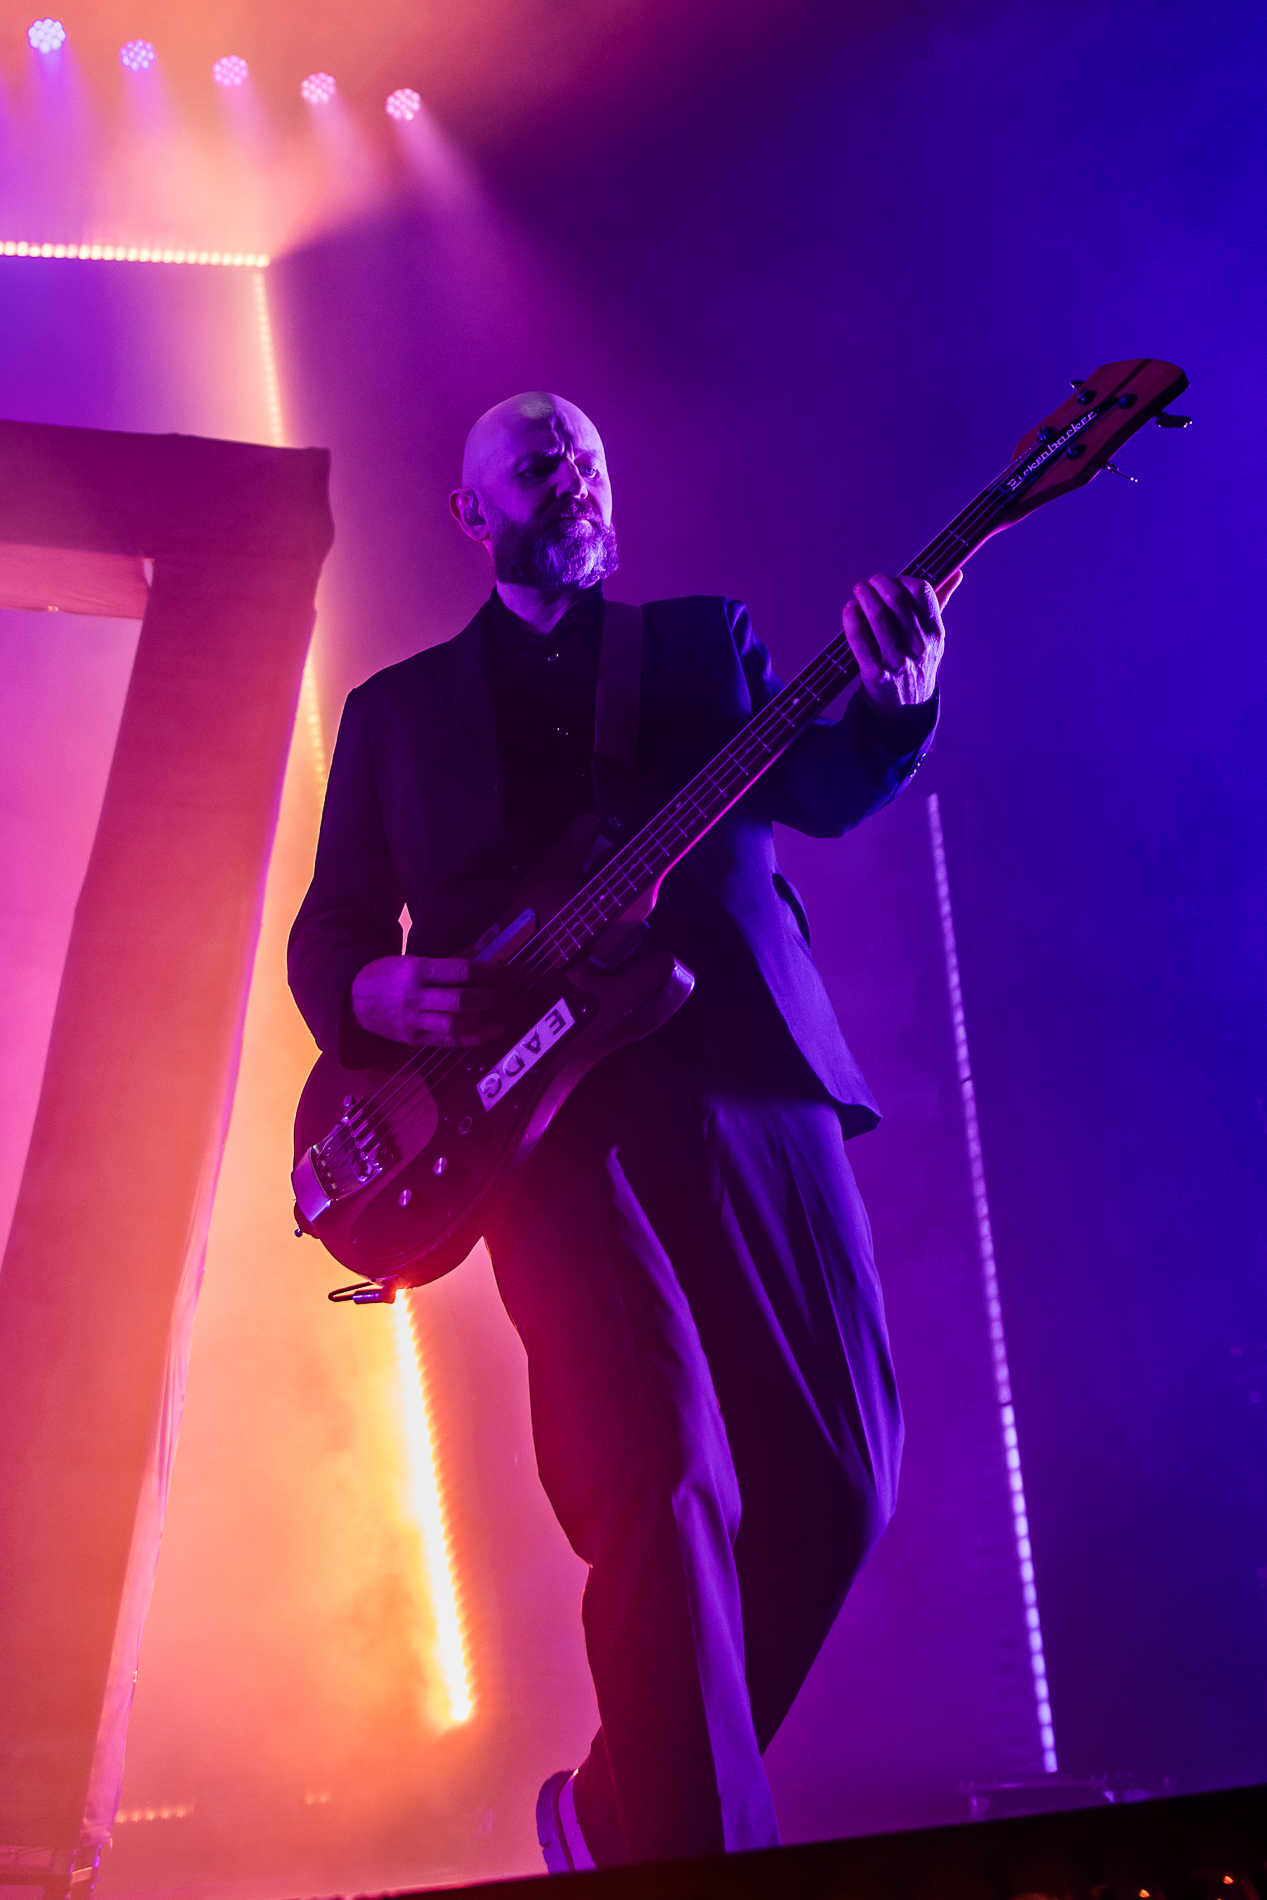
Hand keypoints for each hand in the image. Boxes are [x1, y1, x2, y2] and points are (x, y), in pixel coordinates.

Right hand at [351, 954, 510, 1047]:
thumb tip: (484, 962)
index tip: (506, 973)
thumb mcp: (414, 960)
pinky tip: (492, 1031)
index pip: (461, 972)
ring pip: (456, 1024)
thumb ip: (447, 964)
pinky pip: (450, 1042)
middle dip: (487, 996)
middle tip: (500, 991)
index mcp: (417, 970)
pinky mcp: (415, 1039)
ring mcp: (415, 1021)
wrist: (354, 998)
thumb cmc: (389, 975)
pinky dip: (475, 1038)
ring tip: (493, 1008)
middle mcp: (416, 997)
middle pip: (460, 1001)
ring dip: (482, 1017)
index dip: (489, 973)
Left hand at [843, 570, 961, 720]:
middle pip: (896, 600)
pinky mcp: (875, 674)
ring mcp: (897, 660)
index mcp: (935, 633)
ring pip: (877, 617)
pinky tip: (849, 609)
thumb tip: (956, 572)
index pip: (922, 591)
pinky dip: (851, 619)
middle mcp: (918, 645)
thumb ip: (940, 603)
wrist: (908, 710)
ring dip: (864, 596)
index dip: (904, 579)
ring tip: (859, 591)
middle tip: (870, 582)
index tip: (894, 581)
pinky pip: (859, 640)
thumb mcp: (933, 638)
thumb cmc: (918, 664)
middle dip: (879, 583)